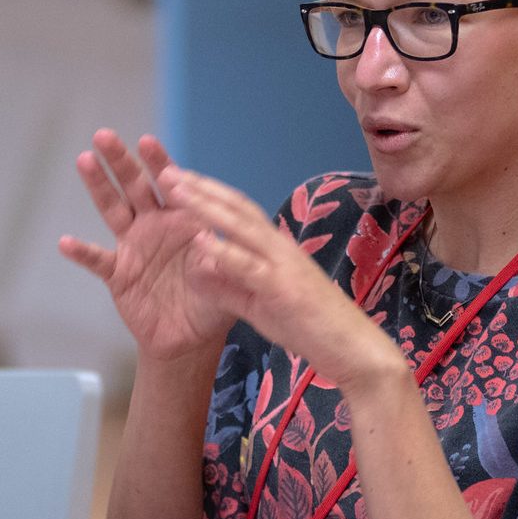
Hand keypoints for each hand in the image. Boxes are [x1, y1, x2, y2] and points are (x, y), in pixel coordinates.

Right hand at [59, 130, 233, 361]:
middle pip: (134, 186)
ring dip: (99, 186)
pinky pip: (98, 260)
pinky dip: (82, 252)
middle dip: (120, 160)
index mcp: (184, 219)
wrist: (192, 338)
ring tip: (85, 160)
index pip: (171, 183)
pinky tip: (66, 242)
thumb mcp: (227, 279)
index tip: (147, 141)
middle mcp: (155, 225)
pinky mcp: (119, 274)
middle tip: (104, 135)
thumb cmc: (214, 300)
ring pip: (113, 210)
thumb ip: (221, 260)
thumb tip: (212, 242)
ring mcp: (134, 247)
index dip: (159, 162)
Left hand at [164, 167, 403, 388]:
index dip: (208, 192)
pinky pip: (249, 266)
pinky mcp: (283, 288)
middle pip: (236, 207)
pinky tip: (200, 241)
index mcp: (275, 248)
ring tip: (175, 191)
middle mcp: (279, 247)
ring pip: (241, 226)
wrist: (351, 348)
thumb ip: (229, 287)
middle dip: (200, 187)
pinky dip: (224, 252)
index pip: (238, 210)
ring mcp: (283, 264)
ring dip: (206, 206)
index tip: (179, 179)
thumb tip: (197, 272)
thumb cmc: (309, 326)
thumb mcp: (259, 305)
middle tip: (166, 170)